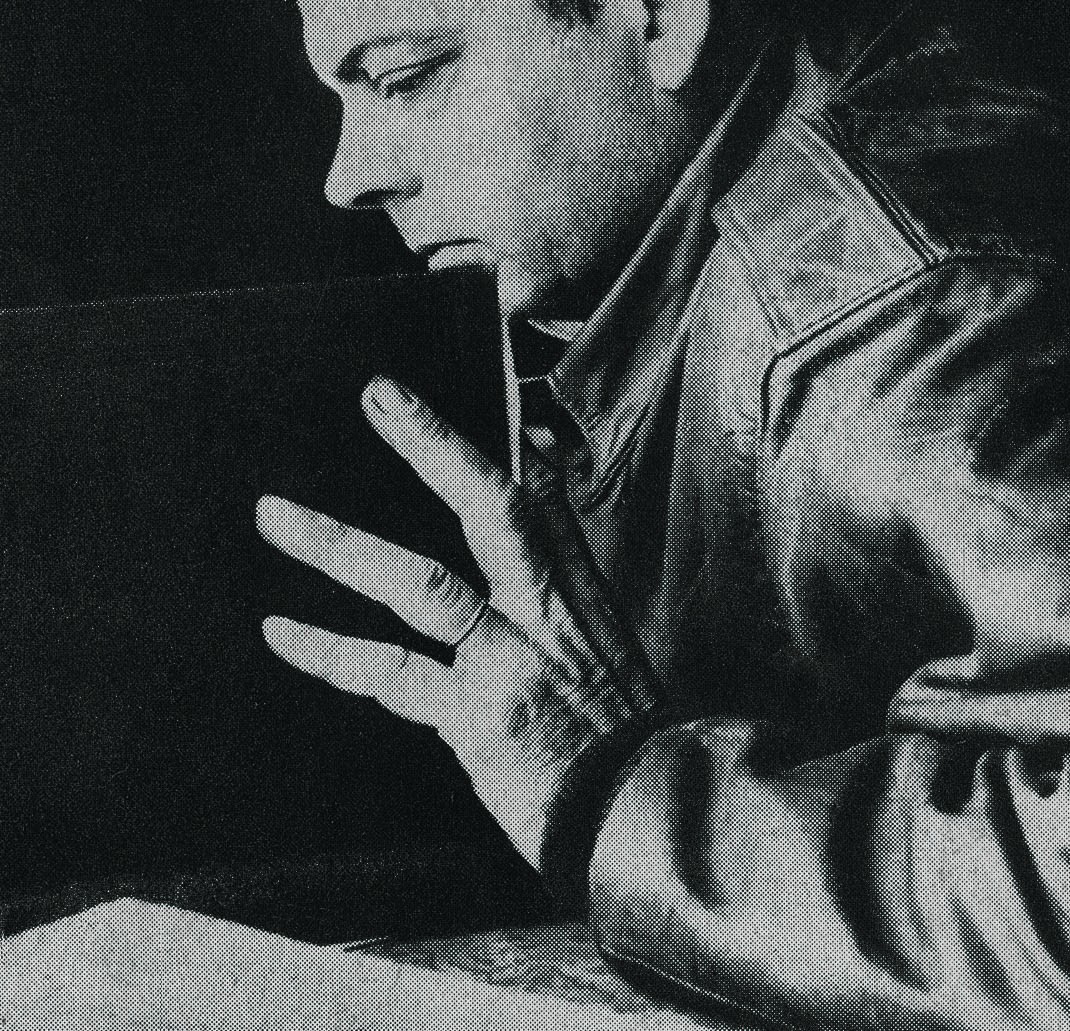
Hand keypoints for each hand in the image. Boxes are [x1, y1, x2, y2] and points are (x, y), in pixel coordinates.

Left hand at [254, 376, 662, 869]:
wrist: (649, 816)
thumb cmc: (620, 733)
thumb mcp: (606, 642)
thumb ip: (562, 572)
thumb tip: (538, 491)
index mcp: (576, 591)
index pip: (533, 496)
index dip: (490, 439)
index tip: (433, 401)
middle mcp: (544, 612)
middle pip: (491, 509)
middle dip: (434, 448)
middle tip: (380, 398)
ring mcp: (509, 661)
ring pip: (421, 583)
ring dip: (342, 546)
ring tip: (275, 517)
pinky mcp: (476, 718)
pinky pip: (392, 674)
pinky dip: (333, 651)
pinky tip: (282, 630)